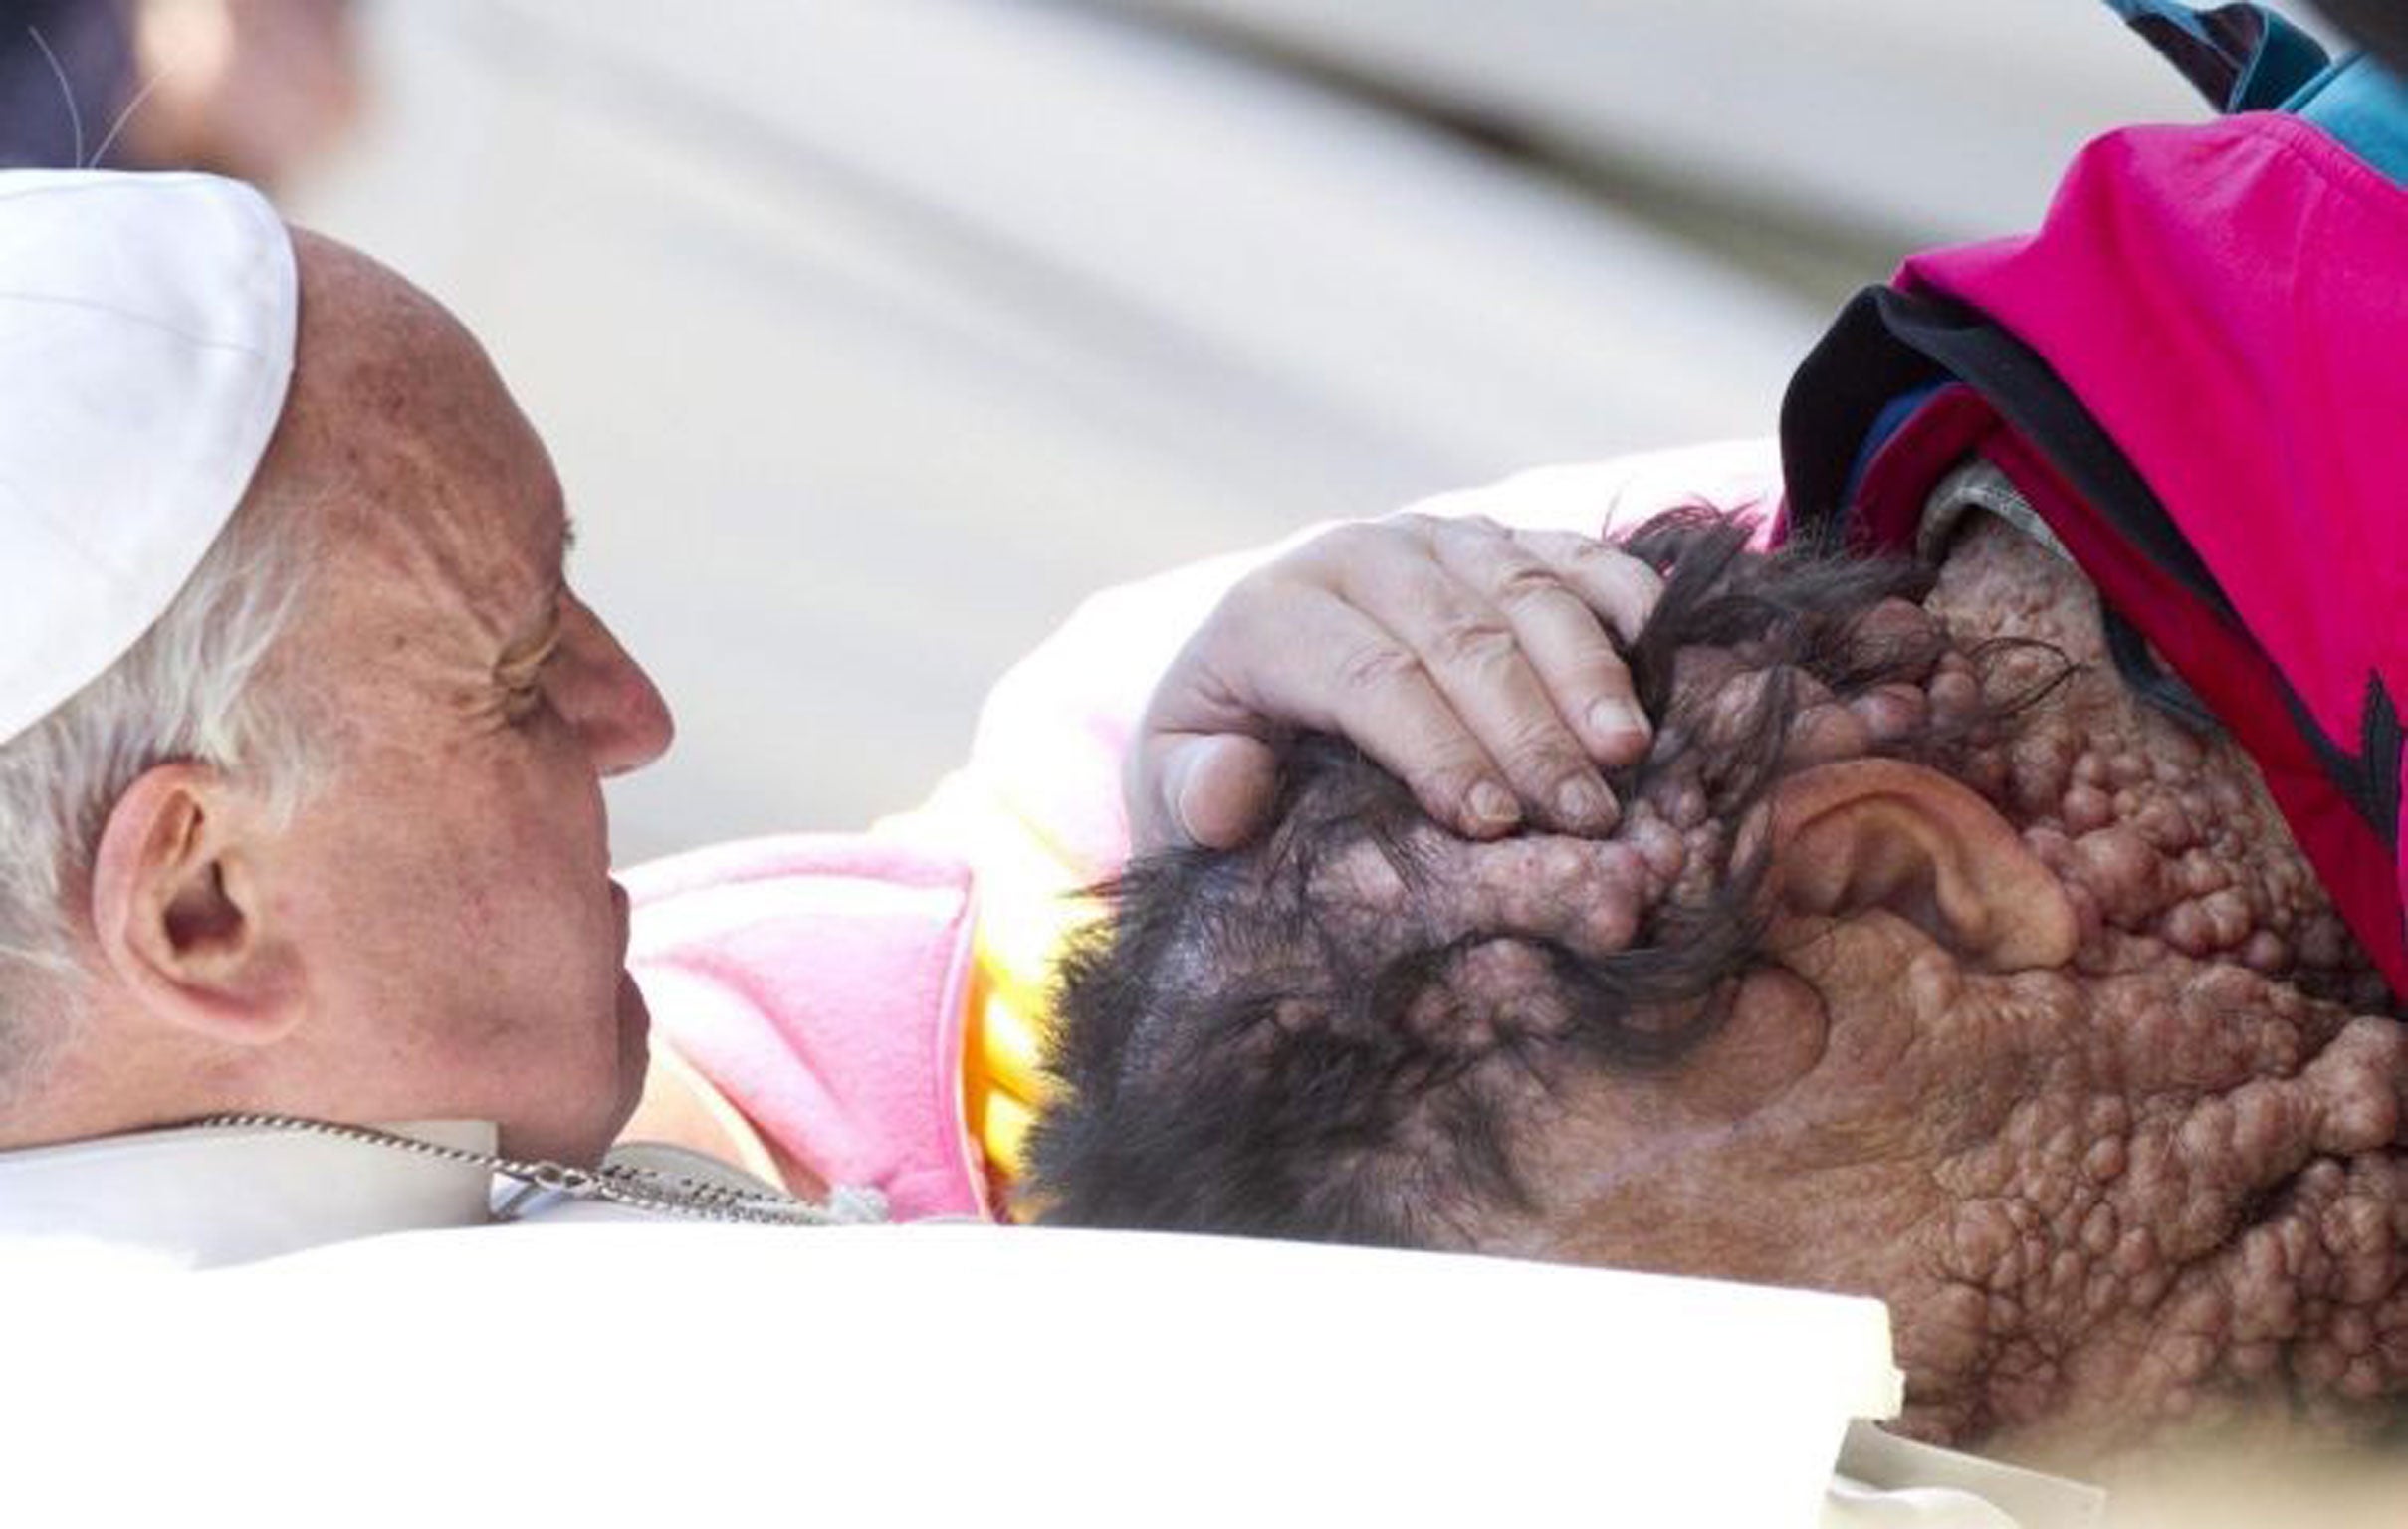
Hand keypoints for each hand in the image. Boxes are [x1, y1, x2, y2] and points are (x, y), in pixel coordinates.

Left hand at [1131, 512, 1662, 849]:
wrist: (1251, 698)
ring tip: (1629, 752)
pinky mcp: (1494, 539)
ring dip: (1587, 672)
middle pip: (1459, 636)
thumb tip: (1227, 787)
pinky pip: (1571, 552)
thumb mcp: (1172, 796)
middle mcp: (1352, 555)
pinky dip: (1624, 596)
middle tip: (1586, 816)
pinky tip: (1666, 656)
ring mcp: (1431, 537)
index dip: (1438, 750)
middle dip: (1528, 730)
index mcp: (1268, 614)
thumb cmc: (1222, 766)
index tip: (1495, 826)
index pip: (1369, 677)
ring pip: (1524, 588)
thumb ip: (1191, 794)